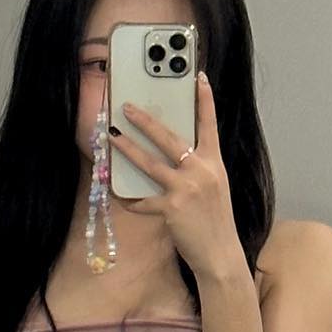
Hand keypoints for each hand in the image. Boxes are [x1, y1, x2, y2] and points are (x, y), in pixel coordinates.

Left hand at [112, 71, 241, 280]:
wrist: (220, 254)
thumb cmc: (215, 221)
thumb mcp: (214, 187)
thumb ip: (198, 168)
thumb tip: (174, 154)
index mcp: (214, 163)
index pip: (210, 125)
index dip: (205, 100)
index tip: (199, 77)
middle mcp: (202, 171)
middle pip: (170, 138)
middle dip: (145, 121)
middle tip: (127, 107)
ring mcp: (186, 189)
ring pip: (149, 163)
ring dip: (127, 149)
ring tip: (111, 138)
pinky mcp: (171, 209)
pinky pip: (143, 199)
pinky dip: (129, 197)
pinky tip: (118, 193)